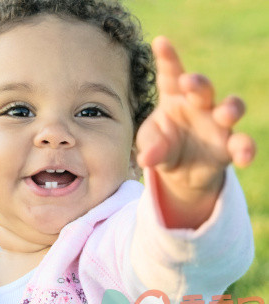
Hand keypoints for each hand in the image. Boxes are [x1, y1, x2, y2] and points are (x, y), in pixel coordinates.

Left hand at [136, 36, 255, 227]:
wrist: (179, 172)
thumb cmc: (161, 147)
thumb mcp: (150, 145)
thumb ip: (150, 148)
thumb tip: (147, 160)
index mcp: (173, 97)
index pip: (170, 74)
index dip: (167, 58)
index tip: (160, 43)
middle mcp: (198, 105)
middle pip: (202, 88)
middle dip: (198, 83)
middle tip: (189, 82)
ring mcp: (217, 124)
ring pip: (231, 108)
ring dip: (230, 108)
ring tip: (225, 115)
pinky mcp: (228, 146)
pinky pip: (242, 144)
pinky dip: (245, 149)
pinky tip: (243, 157)